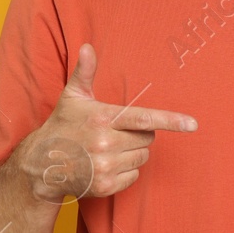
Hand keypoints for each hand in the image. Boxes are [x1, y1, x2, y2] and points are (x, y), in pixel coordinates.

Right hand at [17, 43, 197, 201]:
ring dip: (132, 152)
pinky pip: (134, 176)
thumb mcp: (72, 97)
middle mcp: (105, 144)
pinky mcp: (106, 186)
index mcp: (102, 118)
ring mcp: (106, 166)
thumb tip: (87, 47)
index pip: (143, 119)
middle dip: (138, 134)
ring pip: (142, 157)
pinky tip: (106, 164)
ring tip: (108, 149)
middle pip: (147, 138)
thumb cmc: (62, 125)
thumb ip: (85, 72)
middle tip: (117, 132)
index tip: (192, 124)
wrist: (41, 164)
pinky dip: (126, 171)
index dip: (171, 121)